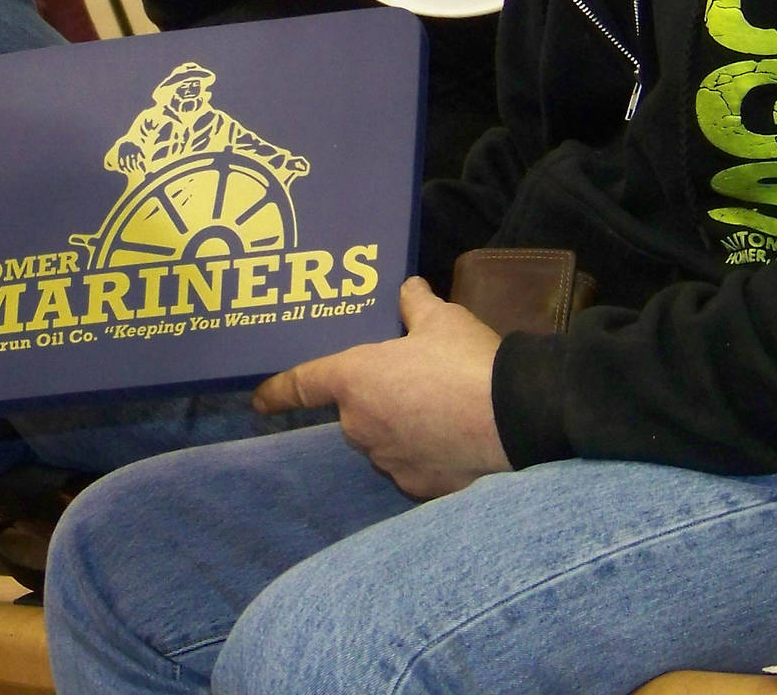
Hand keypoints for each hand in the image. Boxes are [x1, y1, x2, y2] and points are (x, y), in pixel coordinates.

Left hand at [253, 278, 510, 498]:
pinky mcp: (417, 487)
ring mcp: (387, 460)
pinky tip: (454, 441)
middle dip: (376, 399)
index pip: (303, 385)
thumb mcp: (443, 319)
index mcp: (355, 379)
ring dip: (400, 427)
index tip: (260, 401)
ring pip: (383, 440)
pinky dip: (424, 454)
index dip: (279, 391)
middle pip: (355, 411)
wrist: (516, 420)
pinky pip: (410, 465)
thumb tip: (409, 288)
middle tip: (413, 382)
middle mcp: (360, 425)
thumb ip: (416, 304)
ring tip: (441, 411)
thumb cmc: (467, 362)